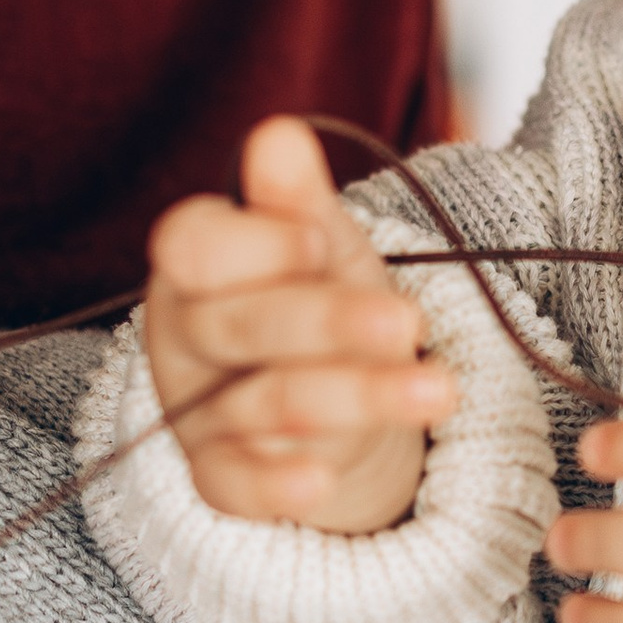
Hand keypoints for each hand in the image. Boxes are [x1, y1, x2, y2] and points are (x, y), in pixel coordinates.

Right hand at [142, 117, 455, 534]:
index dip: (251, 245)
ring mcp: (197, 410)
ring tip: (438, 389)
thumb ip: (294, 198)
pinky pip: (232, 488)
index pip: (192, 248)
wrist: (329, 400)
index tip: (312, 241)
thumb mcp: (316, 243)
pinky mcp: (218, 475)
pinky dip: (275, 487)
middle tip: (405, 323)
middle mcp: (184, 336)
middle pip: (237, 327)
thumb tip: (279, 135)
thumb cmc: (313, 295)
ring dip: (353, 396)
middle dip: (324, 323)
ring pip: (263, 404)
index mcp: (195, 263)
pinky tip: (319, 483)